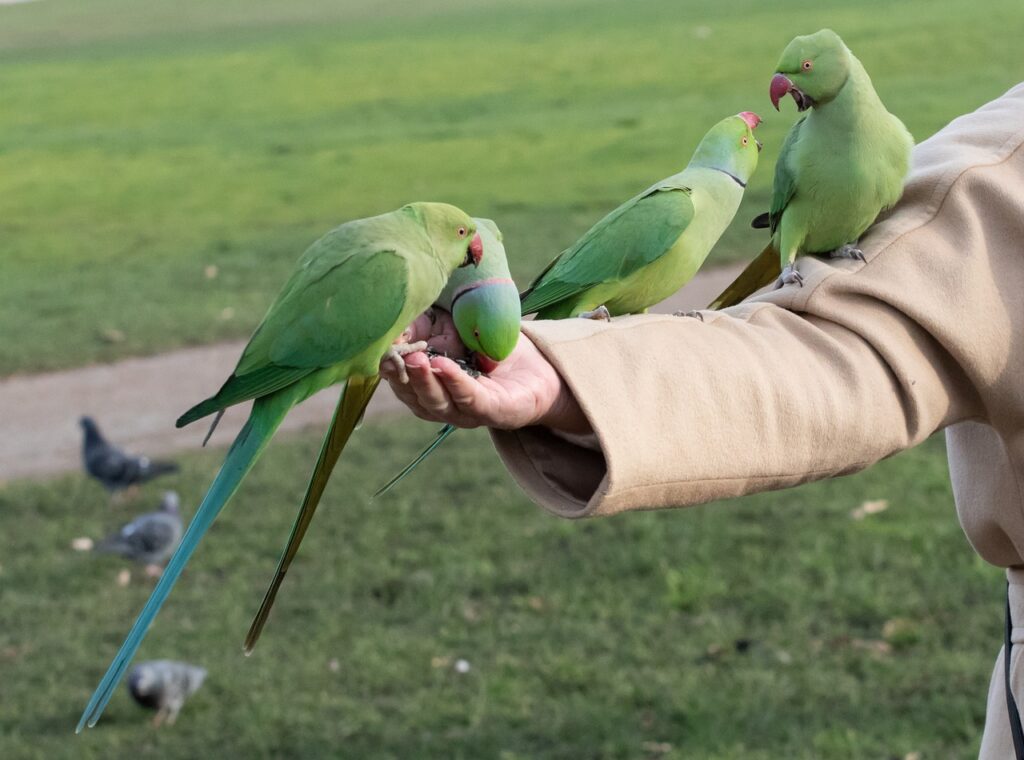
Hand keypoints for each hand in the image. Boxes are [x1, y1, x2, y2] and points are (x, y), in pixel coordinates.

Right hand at [381, 309, 590, 433]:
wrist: (542, 364)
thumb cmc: (490, 346)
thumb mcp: (451, 327)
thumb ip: (422, 325)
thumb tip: (392, 324)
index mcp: (429, 386)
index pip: (402, 381)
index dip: (389, 368)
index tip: (378, 350)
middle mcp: (444, 404)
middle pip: (415, 397)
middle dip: (402, 377)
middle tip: (392, 358)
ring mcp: (468, 412)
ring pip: (438, 403)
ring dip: (425, 381)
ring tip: (417, 359)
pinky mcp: (495, 411)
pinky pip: (471, 400)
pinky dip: (455, 383)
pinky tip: (444, 365)